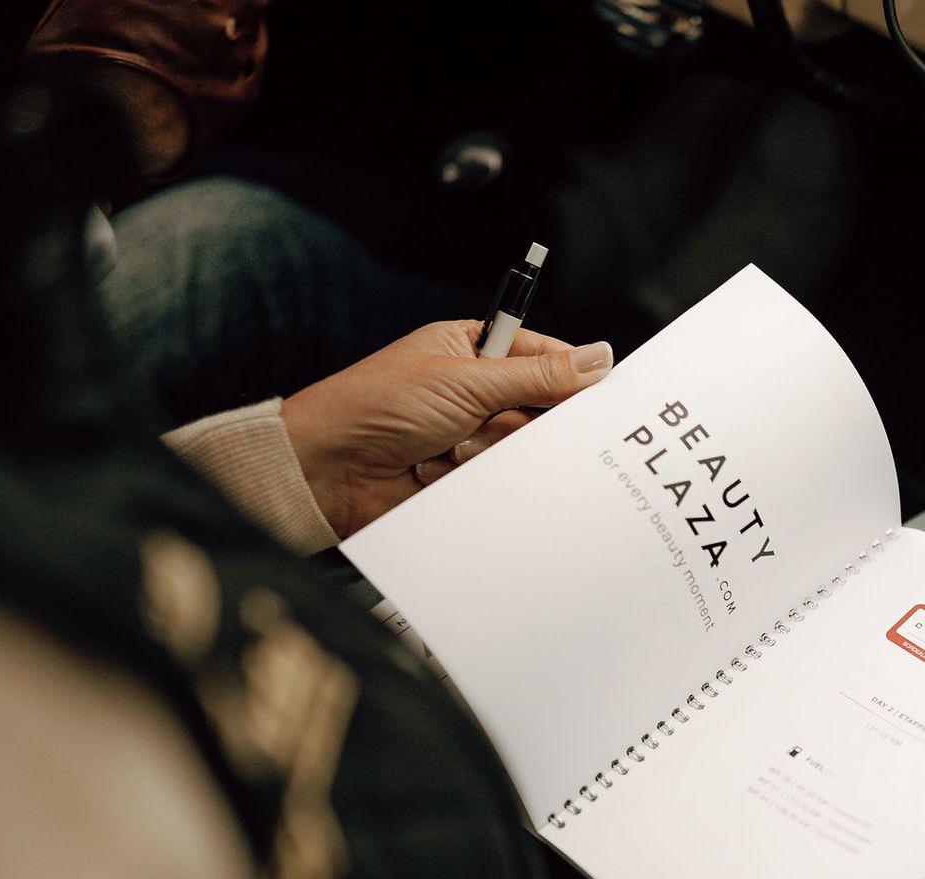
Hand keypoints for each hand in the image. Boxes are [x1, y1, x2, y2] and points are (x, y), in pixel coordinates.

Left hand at [277, 321, 613, 536]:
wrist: (327, 470)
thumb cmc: (374, 406)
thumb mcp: (466, 380)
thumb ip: (537, 375)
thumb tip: (596, 358)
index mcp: (467, 350)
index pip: (539, 355)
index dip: (568, 373)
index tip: (598, 390)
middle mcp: (467, 392)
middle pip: (534, 407)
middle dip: (525, 420)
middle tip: (510, 423)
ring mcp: (462, 437)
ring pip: (517, 449)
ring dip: (493, 451)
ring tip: (454, 447)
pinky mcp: (457, 479)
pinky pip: (497, 482)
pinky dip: (481, 480)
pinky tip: (449, 472)